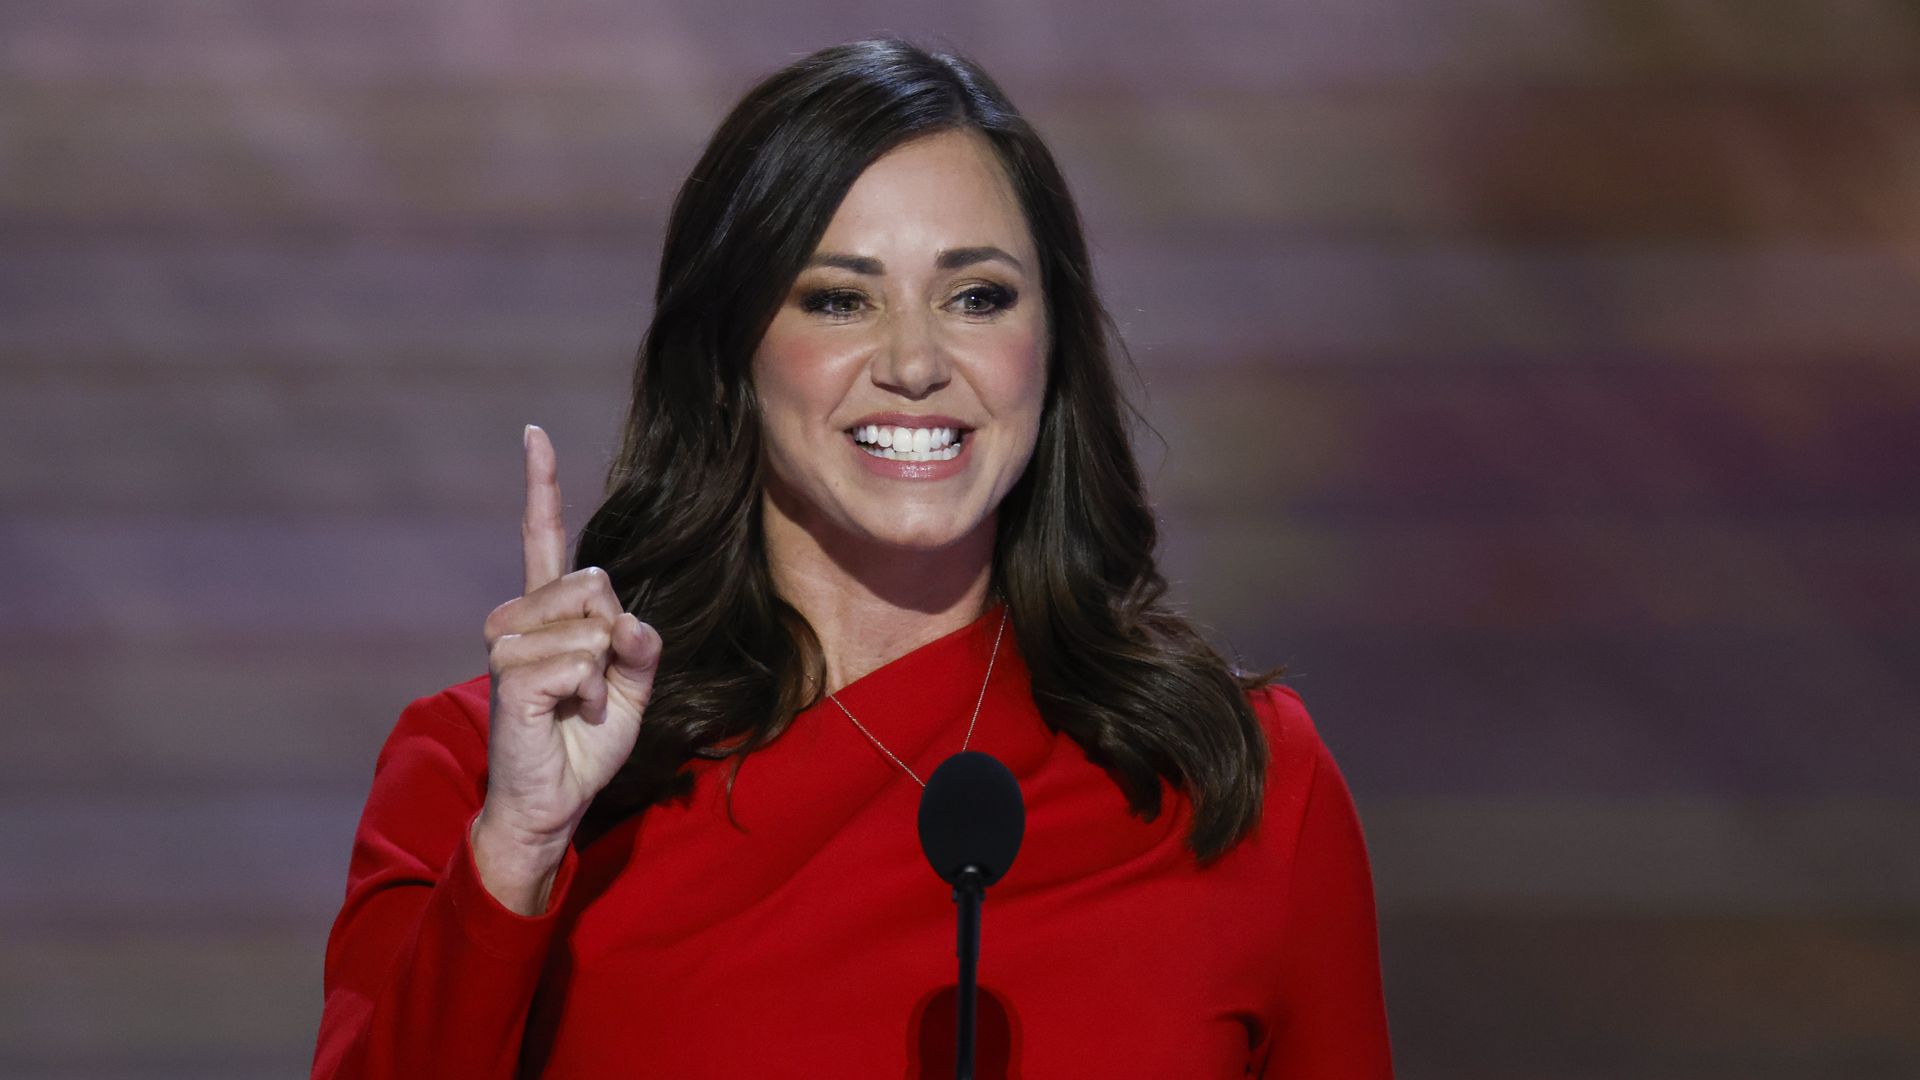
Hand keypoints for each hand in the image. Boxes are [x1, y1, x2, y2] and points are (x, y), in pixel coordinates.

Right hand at [472, 425, 661, 911]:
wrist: (555, 800)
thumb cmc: (587, 742)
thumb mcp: (634, 689)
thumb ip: (641, 646)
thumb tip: (628, 621)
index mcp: (548, 611)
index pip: (543, 537)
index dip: (541, 485)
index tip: (533, 433)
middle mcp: (518, 616)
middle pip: (595, 581)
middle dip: (617, 635)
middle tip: (597, 684)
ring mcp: (507, 643)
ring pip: (592, 623)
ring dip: (605, 673)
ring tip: (581, 704)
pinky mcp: (509, 675)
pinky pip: (580, 659)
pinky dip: (594, 691)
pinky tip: (572, 714)